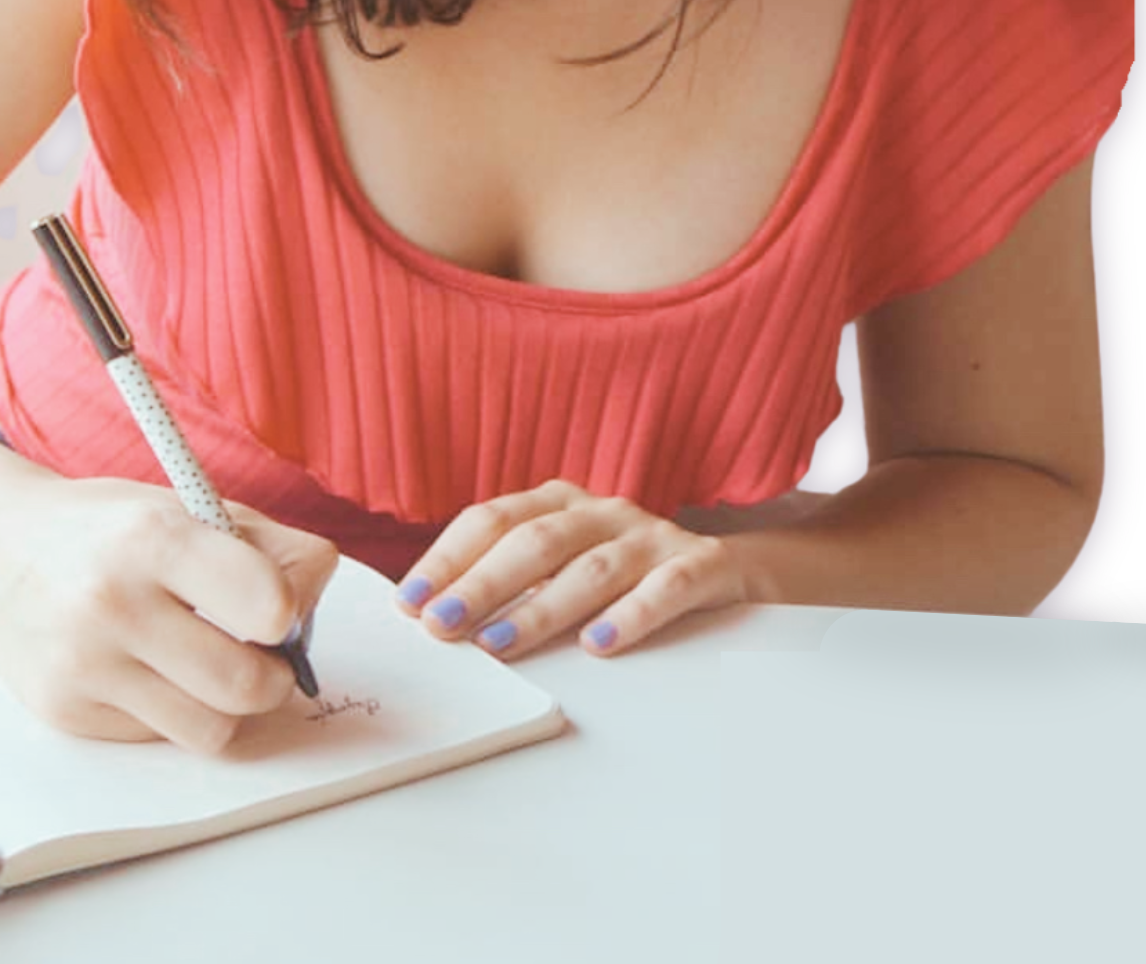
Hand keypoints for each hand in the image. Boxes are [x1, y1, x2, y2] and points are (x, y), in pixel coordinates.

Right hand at [0, 477, 338, 753]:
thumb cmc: (111, 528)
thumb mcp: (188, 506)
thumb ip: (267, 546)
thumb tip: (316, 597)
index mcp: (153, 536)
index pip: (265, 602)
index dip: (290, 612)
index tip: (281, 608)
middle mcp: (112, 603)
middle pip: (243, 684)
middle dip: (275, 677)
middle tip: (266, 655)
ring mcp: (84, 666)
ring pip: (209, 729)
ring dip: (231, 706)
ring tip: (215, 664)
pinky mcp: (66, 713)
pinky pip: (160, 736)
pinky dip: (175, 711)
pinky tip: (153, 670)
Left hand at [397, 480, 744, 659]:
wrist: (735, 570)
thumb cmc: (630, 576)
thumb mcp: (568, 569)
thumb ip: (514, 582)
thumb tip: (433, 616)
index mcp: (561, 503)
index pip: (492, 519)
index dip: (448, 558)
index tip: (410, 602)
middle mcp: (604, 511)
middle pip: (534, 541)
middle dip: (481, 584)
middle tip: (441, 626)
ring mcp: (654, 535)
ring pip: (591, 567)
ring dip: (540, 606)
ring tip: (499, 643)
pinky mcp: (704, 564)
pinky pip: (668, 586)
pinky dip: (633, 613)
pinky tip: (600, 643)